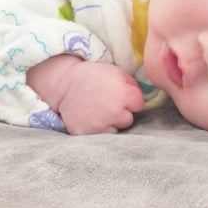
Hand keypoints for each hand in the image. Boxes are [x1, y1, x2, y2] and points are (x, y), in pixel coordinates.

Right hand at [26, 55, 144, 134]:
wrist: (64, 84)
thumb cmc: (92, 76)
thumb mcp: (116, 72)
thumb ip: (132, 85)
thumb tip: (143, 99)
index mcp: (123, 95)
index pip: (139, 104)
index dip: (131, 99)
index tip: (121, 95)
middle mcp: (115, 112)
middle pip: (129, 119)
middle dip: (122, 112)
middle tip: (107, 103)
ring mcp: (101, 126)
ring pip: (116, 129)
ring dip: (111, 122)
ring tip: (98, 111)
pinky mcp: (88, 134)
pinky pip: (101, 136)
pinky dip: (98, 129)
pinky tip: (91, 118)